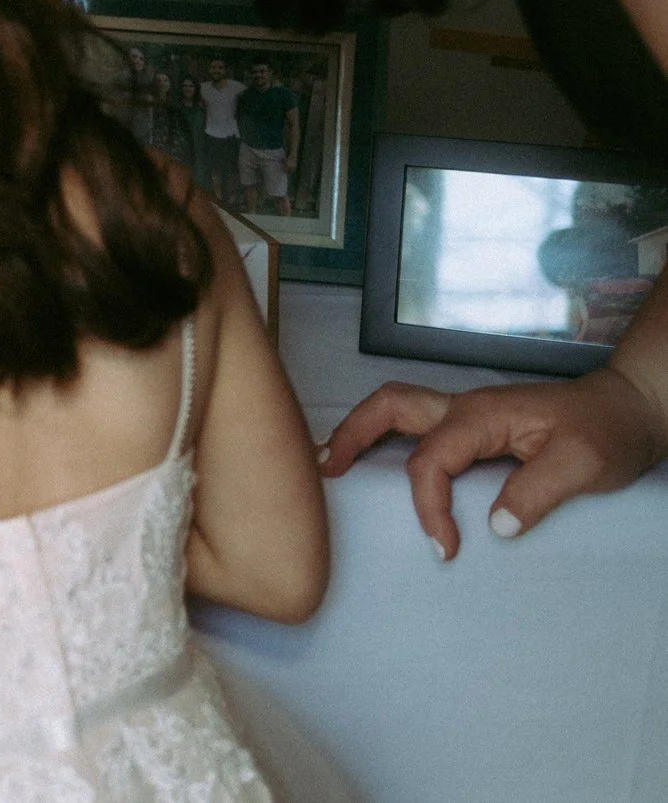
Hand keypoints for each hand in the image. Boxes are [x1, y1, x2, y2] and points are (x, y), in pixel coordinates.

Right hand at [318, 368, 667, 558]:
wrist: (630, 408)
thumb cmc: (607, 431)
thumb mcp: (583, 464)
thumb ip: (536, 492)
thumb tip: (495, 526)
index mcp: (482, 416)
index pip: (431, 461)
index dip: (428, 507)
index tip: (445, 548)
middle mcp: (465, 408)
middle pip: (389, 407)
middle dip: (351, 435)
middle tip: (326, 469)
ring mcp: (468, 412)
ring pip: (398, 409)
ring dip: (362, 431)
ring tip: (335, 461)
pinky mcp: (476, 424)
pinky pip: (419, 425)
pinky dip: (387, 437)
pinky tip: (379, 459)